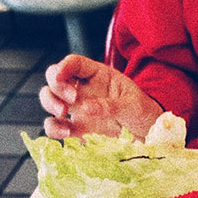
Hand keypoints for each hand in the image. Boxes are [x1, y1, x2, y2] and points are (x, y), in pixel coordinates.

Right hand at [39, 54, 162, 139]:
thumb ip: (111, 105)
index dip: (64, 66)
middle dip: (56, 86)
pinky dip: (54, 129)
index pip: (74, 63)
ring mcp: (78, 108)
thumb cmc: (142, 112)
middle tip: (70, 100)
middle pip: (55, 78)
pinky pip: (57, 126)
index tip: (61, 76)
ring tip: (62, 114)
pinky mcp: (77, 127)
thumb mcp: (134, 105)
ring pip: (50, 99)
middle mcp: (83, 88)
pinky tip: (64, 133)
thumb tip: (87, 108)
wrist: (147, 134)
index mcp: (98, 75)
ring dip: (50, 104)